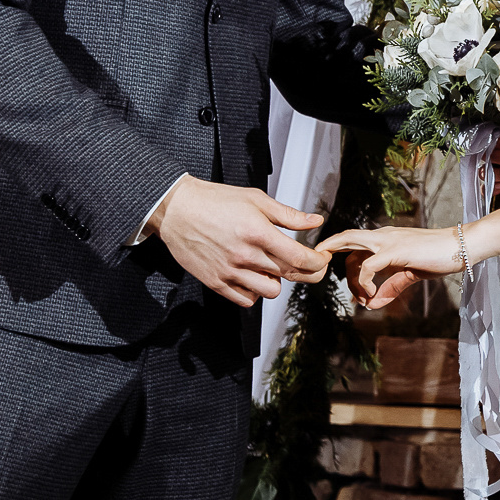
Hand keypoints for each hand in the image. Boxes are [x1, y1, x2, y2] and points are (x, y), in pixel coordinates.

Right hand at [149, 176, 328, 307]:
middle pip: (289, 276)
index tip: (322, 258)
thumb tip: (315, 221)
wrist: (177, 210)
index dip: (318, 262)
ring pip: (270, 291)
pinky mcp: (216, 282)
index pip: (300, 259)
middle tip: (306, 263)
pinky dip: (255, 292)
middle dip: (306, 271)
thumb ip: (288, 215)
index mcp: (258, 233)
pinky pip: (246, 300)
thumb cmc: (215, 201)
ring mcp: (230, 272)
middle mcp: (245, 255)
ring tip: (271, 266)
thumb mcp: (256, 199)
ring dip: (276, 281)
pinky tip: (253, 276)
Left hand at [319, 224, 465, 311]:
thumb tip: (375, 303)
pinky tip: (371, 295)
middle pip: (346, 237)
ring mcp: (388, 241)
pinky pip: (368, 266)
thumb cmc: (438, 256)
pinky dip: (364, 282)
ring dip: (349, 275)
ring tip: (358, 296)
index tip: (351, 286)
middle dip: (328, 249)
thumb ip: (391, 286)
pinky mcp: (396, 250)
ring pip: (351, 246)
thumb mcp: (410, 273)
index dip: (346, 262)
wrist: (461, 246)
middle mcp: (383, 236)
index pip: (355, 244)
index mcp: (385, 239)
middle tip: (316, 264)